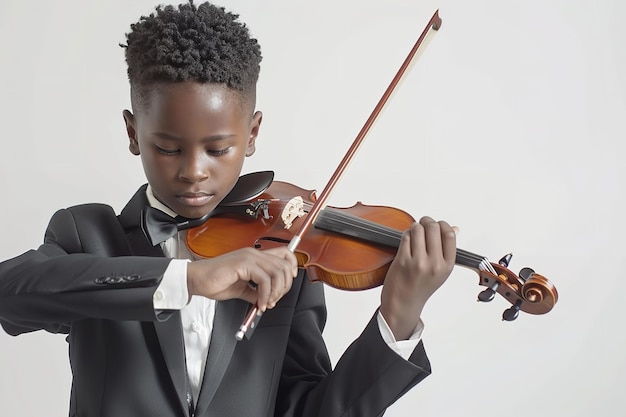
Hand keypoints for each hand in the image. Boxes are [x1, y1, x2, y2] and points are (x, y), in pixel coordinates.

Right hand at [187, 247, 297, 310]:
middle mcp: (254, 253)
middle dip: (284, 286)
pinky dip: (265, 295)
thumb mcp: (241, 288)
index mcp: (255, 256)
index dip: (291, 268)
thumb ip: (255, 291)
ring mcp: (249, 257)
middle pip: (285, 265)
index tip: (285, 285)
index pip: (285, 254)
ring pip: (278, 272)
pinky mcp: (243, 264)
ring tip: (266, 303)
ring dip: (276, 292)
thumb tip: (266, 299)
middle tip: (274, 300)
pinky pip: (264, 280)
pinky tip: (259, 303)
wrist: (196, 280)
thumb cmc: (214, 281)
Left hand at [380, 216, 456, 339]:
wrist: (403, 303)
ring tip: (414, 232)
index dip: (442, 224)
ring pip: (417, 229)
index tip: (437, 224)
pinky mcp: (402, 261)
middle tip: (423, 223)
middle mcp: (434, 264)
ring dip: (415, 227)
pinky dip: (406, 234)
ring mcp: (418, 262)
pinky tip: (407, 240)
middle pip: (433, 228)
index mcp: (447, 265)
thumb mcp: (440, 271)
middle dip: (427, 221)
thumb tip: (455, 229)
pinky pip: (405, 237)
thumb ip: (446, 249)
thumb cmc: (421, 286)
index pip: (450, 234)